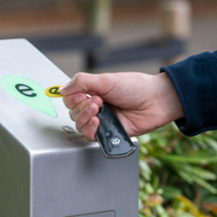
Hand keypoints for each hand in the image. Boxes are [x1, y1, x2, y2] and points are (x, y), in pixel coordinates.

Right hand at [60, 72, 182, 140]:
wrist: (155, 101)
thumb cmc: (136, 88)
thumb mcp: (105, 79)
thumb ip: (81, 82)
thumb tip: (61, 89)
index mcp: (94, 91)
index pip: (71, 98)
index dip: (73, 98)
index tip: (84, 93)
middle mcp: (96, 106)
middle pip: (73, 112)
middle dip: (81, 107)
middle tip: (97, 101)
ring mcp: (102, 120)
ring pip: (79, 125)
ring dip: (84, 118)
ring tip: (98, 111)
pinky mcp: (109, 133)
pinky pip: (91, 137)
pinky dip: (90, 130)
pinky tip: (98, 123)